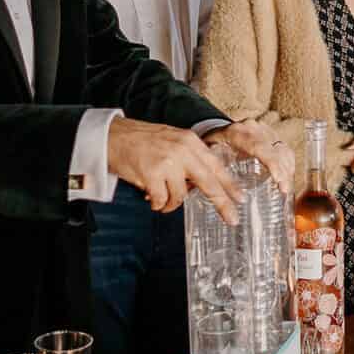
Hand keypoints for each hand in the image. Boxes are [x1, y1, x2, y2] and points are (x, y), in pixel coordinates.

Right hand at [109, 118, 239, 217]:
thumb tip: (200, 184)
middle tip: (231, 218)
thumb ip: (189, 158)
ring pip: (181, 195)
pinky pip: (162, 200)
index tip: (241, 199)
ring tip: (161, 199)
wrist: (113, 135)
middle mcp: (182, 150)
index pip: (216, 165)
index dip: (230, 184)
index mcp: (190, 141)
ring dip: (172, 203)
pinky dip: (158, 204)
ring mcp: (168, 162)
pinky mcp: (151, 174)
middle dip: (222, 203)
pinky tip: (150, 197)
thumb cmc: (141, 141)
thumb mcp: (172, 141)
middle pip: (209, 182)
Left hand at [204, 121, 295, 196]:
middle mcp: (253, 128)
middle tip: (284, 190)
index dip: (272, 162)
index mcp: (237, 132)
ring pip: (283, 149)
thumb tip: (217, 191)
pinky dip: (288, 164)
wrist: (218, 129)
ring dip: (288, 169)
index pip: (259, 146)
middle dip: (283, 171)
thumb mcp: (208, 154)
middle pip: (275, 149)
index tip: (278, 180)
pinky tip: (287, 178)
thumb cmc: (212, 144)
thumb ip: (212, 167)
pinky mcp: (271, 134)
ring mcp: (264, 130)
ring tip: (286, 188)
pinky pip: (284, 149)